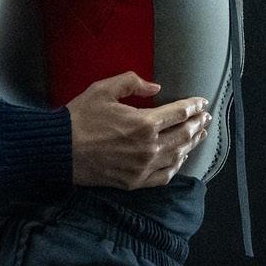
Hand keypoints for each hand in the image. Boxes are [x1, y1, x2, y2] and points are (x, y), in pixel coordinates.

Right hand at [66, 73, 211, 189]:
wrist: (59, 150)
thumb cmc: (80, 118)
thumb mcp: (103, 89)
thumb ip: (132, 83)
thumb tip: (156, 88)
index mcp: (144, 123)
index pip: (179, 113)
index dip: (194, 106)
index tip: (202, 103)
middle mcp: (149, 147)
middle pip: (184, 135)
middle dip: (198, 124)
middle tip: (205, 118)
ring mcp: (143, 167)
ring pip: (178, 156)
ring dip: (192, 144)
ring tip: (199, 135)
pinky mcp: (134, 182)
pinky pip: (164, 176)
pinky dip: (176, 166)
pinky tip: (180, 159)